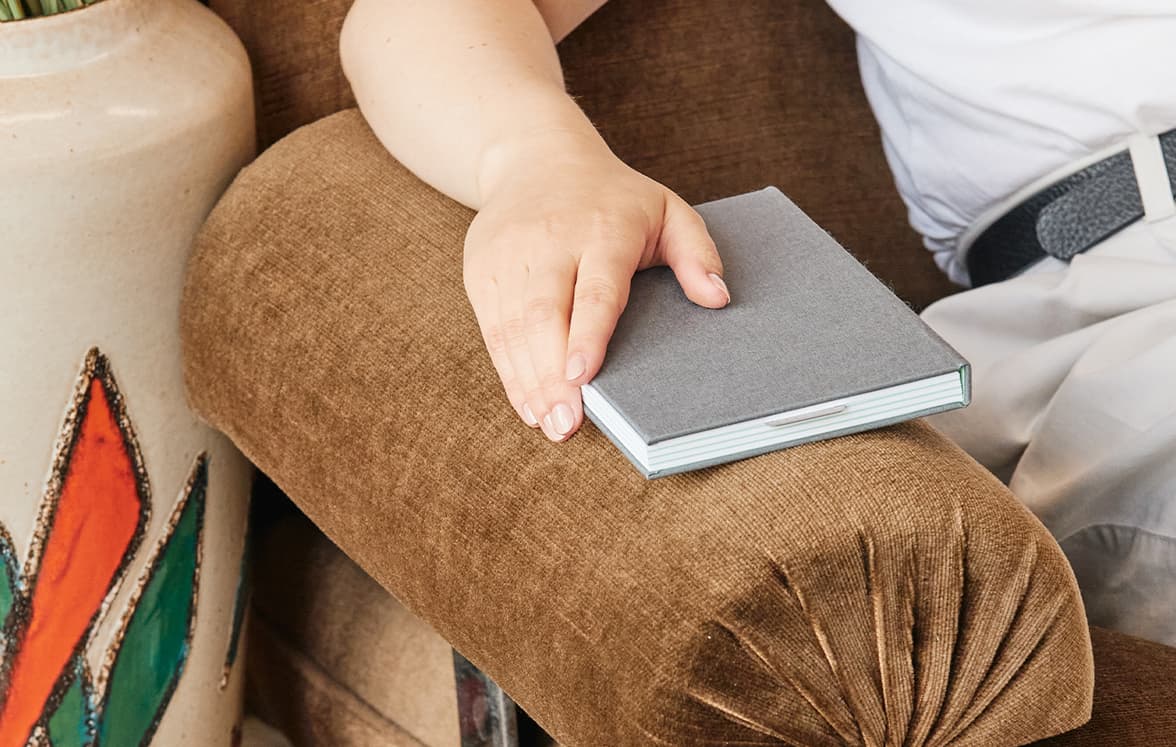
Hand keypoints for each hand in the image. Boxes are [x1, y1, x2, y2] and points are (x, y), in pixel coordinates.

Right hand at [464, 134, 729, 441]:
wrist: (535, 158)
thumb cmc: (613, 198)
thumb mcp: (667, 210)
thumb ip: (697, 252)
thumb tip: (718, 298)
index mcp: (602, 228)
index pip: (595, 288)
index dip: (587, 334)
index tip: (582, 375)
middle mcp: (550, 240)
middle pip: (545, 315)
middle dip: (551, 374)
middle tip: (568, 423)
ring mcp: (509, 255)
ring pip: (512, 327)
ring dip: (529, 381)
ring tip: (549, 424)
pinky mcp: (482, 269)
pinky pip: (491, 329)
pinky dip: (508, 371)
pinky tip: (528, 404)